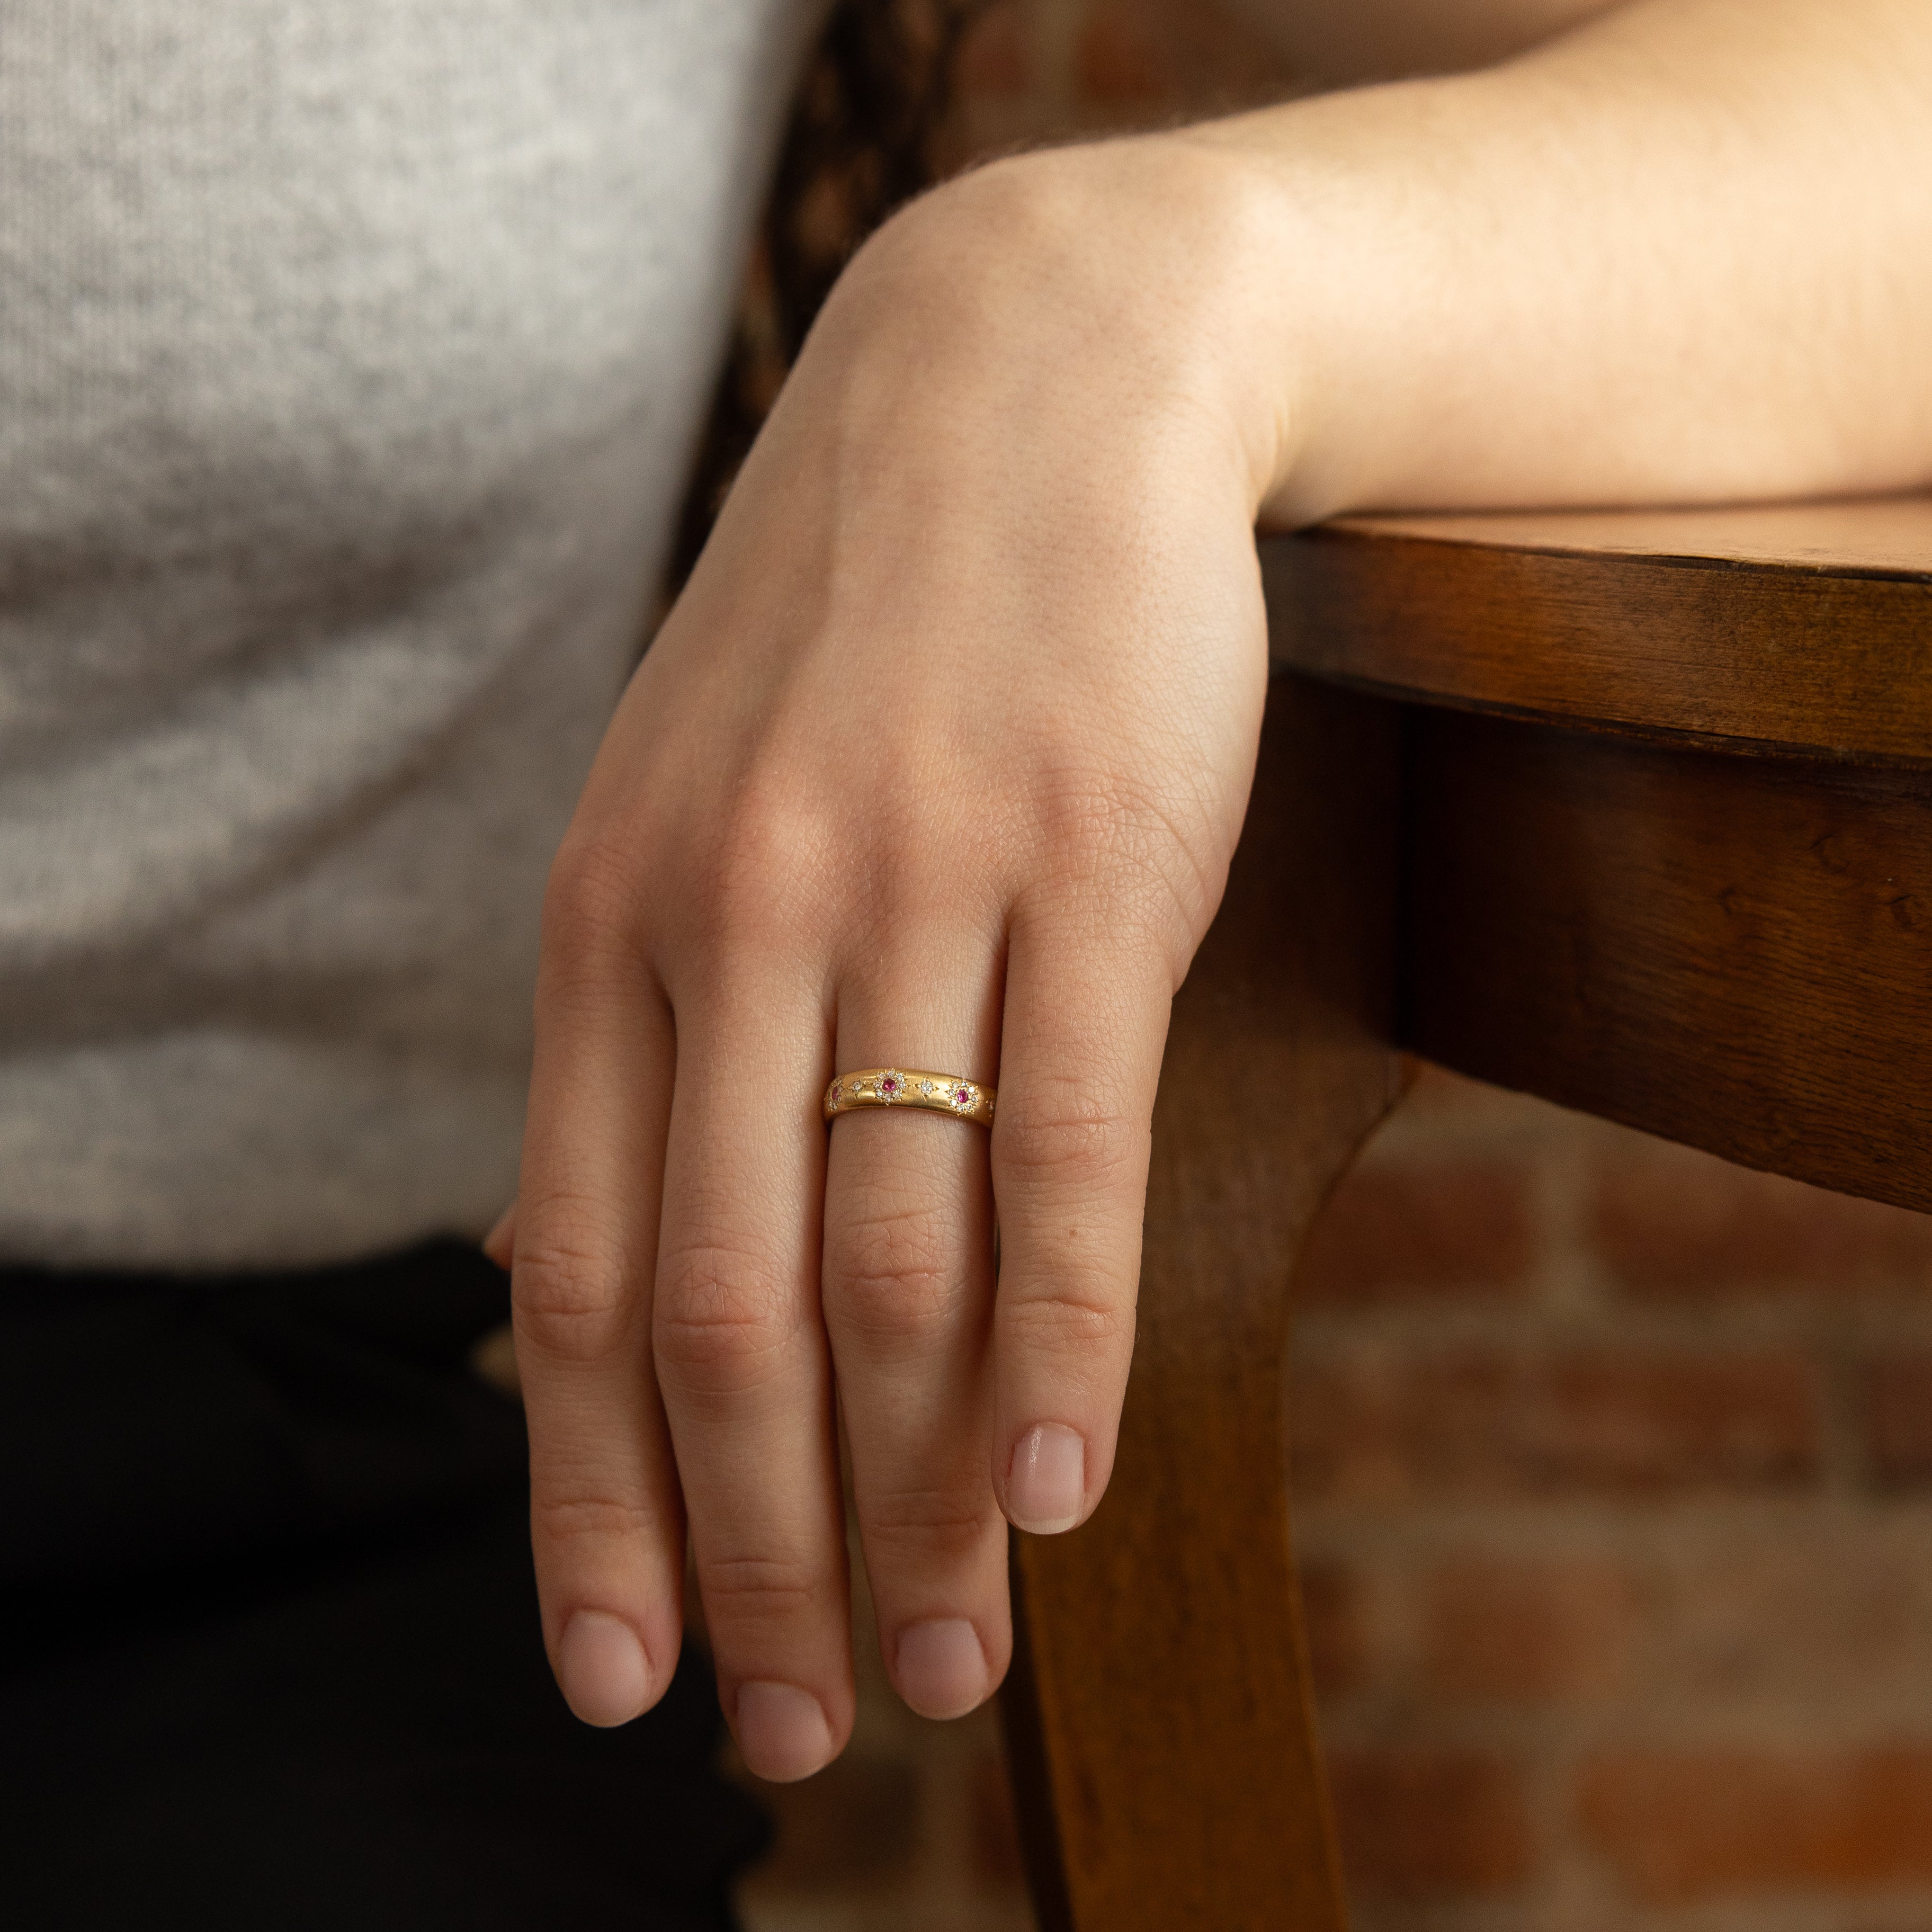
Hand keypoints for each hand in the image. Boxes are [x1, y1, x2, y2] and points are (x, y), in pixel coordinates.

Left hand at [506, 140, 1288, 1779]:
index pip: (577, 1288)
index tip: (615, 1681)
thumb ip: (643, 1044)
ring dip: (913, 1500)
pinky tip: (1057, 1494)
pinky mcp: (1087, 877)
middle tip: (785, 1734)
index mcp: (610, 926)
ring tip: (939, 1666)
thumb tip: (598, 1290)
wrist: (1024, 386)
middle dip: (751, 1561)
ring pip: (903, 1270)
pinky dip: (1061, 1345)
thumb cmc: (858, 632)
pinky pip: (1069, 1156)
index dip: (589, 1510)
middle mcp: (739, 925)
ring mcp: (919, 896)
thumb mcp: (688, 814)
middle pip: (733, 1321)